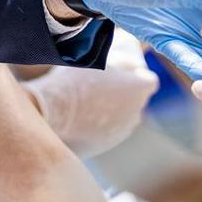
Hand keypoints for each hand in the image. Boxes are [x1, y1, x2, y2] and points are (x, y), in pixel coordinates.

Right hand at [23, 30, 158, 154]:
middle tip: (101, 81)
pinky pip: (107, 130)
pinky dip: (98, 123)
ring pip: (122, 116)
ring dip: (111, 108)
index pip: (149, 80)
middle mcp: (135, 113)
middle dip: (124, 91)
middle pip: (136, 99)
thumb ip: (117, 58)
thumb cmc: (74, 79)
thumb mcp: (97, 57)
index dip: (137, 73)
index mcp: (139, 89)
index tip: (122, 69)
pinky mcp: (104, 145)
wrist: (51, 112)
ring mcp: (120, 132)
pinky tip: (79, 114)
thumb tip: (127, 55)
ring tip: (86, 97)